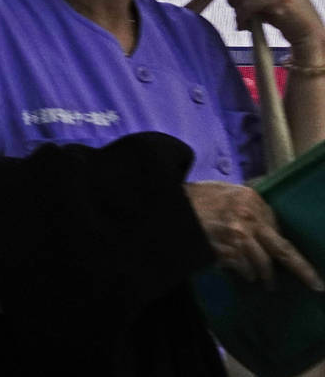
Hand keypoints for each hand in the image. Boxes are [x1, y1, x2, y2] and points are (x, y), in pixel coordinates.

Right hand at [185, 180, 323, 290]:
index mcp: (250, 199)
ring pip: (262, 264)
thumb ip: (243, 203)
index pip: (275, 225)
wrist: (166, 206)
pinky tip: (242, 274)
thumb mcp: (222, 191)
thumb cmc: (192, 198)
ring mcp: (238, 235)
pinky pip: (242, 268)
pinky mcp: (226, 251)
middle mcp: (248, 217)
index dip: (280, 243)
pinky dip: (243, 273)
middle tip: (316, 285)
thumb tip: (263, 222)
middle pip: (282, 249)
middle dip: (301, 269)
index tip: (291, 257)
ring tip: (264, 283)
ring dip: (264, 275)